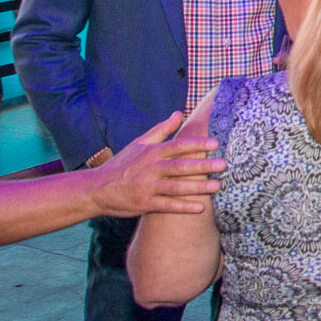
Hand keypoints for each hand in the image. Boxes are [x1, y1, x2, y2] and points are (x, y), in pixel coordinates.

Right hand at [90, 111, 224, 216]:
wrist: (96, 189)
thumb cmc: (122, 164)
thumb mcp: (139, 143)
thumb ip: (162, 130)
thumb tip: (179, 113)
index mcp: (151, 153)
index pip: (177, 146)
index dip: (196, 144)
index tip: (215, 143)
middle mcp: (150, 169)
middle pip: (180, 167)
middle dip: (202, 166)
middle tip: (224, 165)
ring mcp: (147, 187)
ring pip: (176, 187)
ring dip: (198, 187)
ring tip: (218, 185)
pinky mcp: (144, 204)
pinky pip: (167, 206)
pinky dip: (183, 207)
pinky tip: (200, 207)